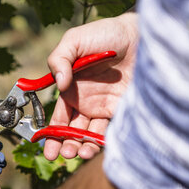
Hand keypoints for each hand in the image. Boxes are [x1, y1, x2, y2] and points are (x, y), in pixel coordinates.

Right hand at [45, 13, 137, 159]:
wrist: (142, 36)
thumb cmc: (107, 34)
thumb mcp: (74, 40)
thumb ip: (59, 59)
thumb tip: (59, 84)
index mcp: (71, 90)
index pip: (59, 118)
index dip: (51, 134)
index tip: (46, 147)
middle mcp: (86, 102)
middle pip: (72, 131)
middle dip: (66, 145)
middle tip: (64, 155)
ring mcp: (104, 108)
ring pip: (90, 135)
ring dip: (82, 147)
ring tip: (80, 153)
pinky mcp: (122, 111)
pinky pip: (110, 131)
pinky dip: (101, 142)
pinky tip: (95, 147)